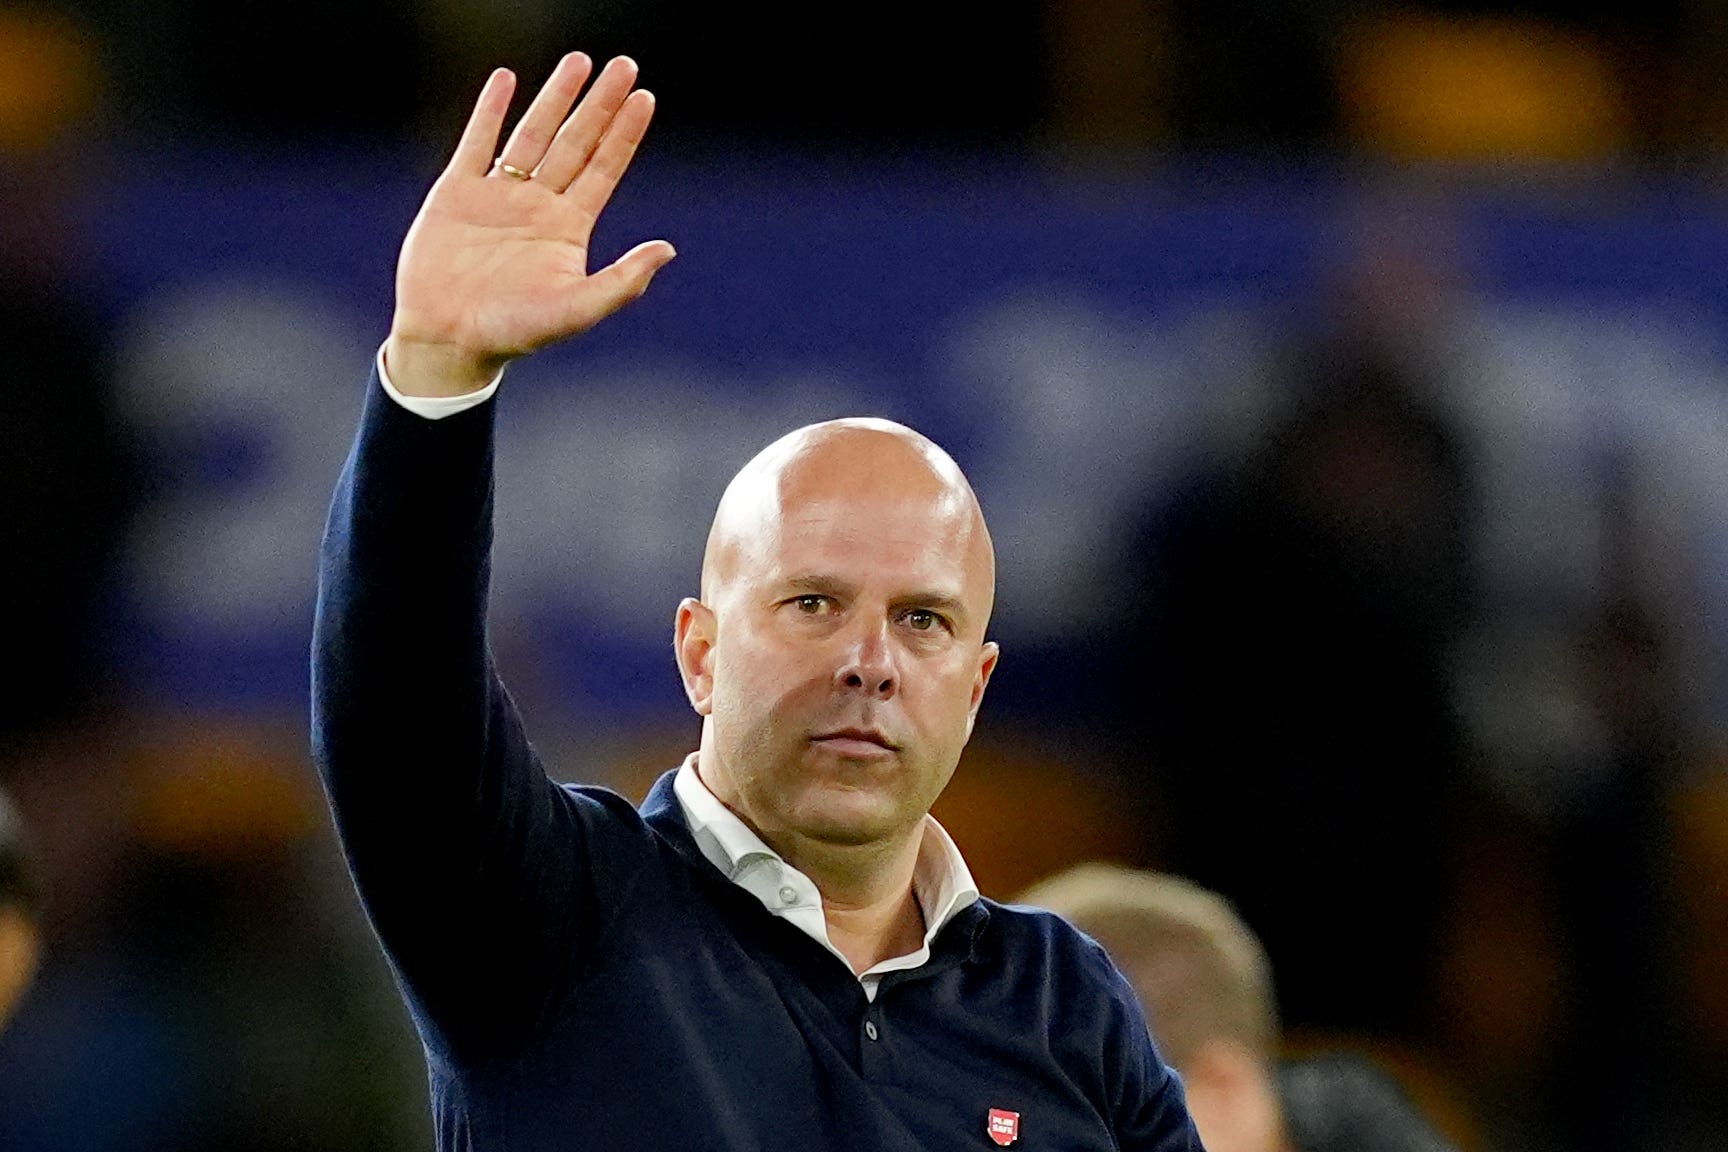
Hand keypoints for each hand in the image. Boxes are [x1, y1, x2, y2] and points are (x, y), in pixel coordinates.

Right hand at [385, 53, 676, 396]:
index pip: (604, 169)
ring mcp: (498, 196)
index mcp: (567, 229)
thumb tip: (667, 250)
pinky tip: (506, 80)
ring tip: (577, 62)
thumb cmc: (514, 333)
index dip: (624, 134)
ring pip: (533, 134)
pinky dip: (490, 110)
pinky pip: (476, 142)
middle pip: (576, 142)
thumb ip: (622, 281)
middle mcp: (538, 206)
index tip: (645, 97)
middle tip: (624, 65)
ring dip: (555, 98)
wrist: (448, 340)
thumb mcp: (576, 309)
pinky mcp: (457, 193)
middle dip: (599, 104)